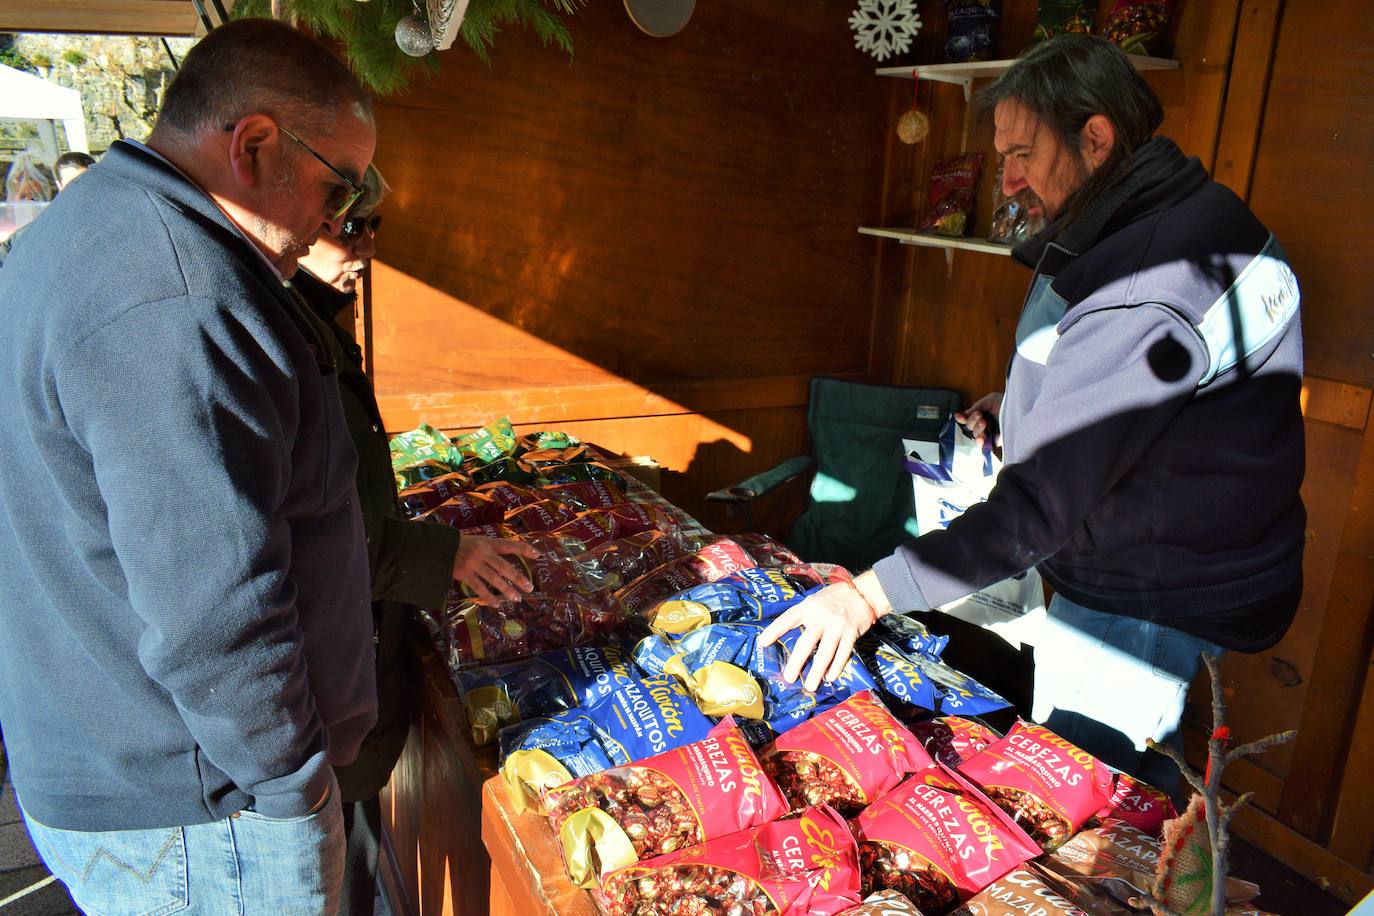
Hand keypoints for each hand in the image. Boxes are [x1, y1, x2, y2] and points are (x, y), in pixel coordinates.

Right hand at [452, 536, 538, 602]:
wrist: (437, 547)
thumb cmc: (459, 546)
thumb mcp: (476, 542)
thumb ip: (489, 551)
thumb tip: (504, 566)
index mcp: (487, 543)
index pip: (509, 545)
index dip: (523, 549)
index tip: (537, 554)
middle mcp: (482, 552)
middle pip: (503, 566)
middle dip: (518, 577)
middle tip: (529, 587)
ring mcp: (473, 563)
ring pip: (493, 578)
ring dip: (506, 589)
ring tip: (517, 598)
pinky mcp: (464, 573)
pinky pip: (479, 587)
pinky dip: (488, 597)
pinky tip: (497, 604)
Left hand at [758, 577, 885, 691]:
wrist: (862, 593)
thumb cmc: (834, 597)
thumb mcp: (815, 600)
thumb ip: (804, 614)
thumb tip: (787, 634)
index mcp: (808, 607)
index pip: (788, 619)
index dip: (775, 630)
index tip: (763, 643)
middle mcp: (821, 617)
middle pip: (806, 642)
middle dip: (797, 661)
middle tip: (789, 678)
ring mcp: (837, 626)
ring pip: (826, 652)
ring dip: (817, 671)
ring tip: (811, 685)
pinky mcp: (851, 633)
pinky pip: (843, 653)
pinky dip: (837, 667)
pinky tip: (830, 677)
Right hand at [954, 391, 1003, 448]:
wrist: (1020, 408)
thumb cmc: (1008, 402)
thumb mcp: (990, 400)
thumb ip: (976, 406)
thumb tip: (963, 415)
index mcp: (982, 415)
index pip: (968, 419)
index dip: (962, 419)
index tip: (959, 416)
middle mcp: (985, 425)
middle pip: (971, 428)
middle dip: (972, 421)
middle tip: (979, 415)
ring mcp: (990, 434)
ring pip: (976, 436)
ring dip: (977, 429)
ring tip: (984, 422)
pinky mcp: (997, 442)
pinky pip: (985, 446)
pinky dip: (981, 443)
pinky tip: (982, 438)